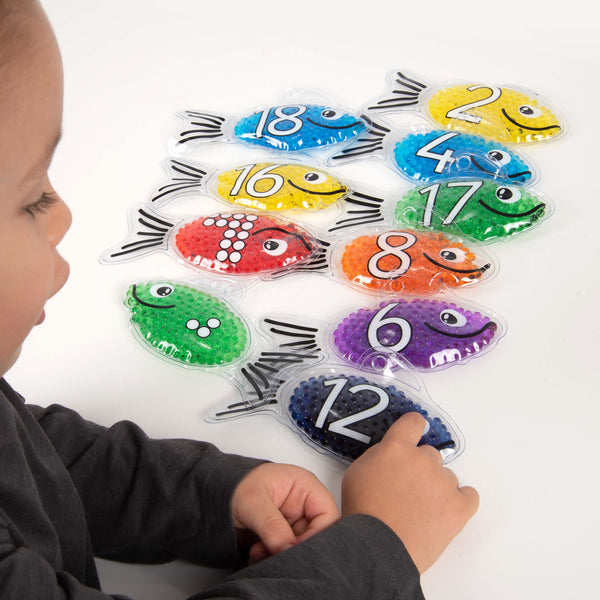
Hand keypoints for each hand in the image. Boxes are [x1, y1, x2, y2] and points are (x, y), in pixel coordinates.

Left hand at [231, 463, 339, 563]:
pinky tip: (256, 553)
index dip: (317, 535)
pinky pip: (286, 552)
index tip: (294, 547)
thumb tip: (288, 550)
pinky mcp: (282, 535)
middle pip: (316, 534)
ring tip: (259, 551)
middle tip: (275, 552)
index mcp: (305, 486)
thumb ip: (273, 526)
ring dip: (280, 555)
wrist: (214, 493)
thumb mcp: (253, 502)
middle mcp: (303, 504)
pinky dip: (272, 558)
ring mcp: (293, 521)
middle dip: (295, 548)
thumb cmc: (236, 485)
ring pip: (300, 547)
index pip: (328, 515)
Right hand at [341, 412, 478, 572]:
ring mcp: (443, 482)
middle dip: (420, 468)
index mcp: (397, 447)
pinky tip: (445, 511)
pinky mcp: (459, 506)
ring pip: (447, 476)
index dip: (413, 427)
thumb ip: (379, 455)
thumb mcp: (357, 472)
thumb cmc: (363, 511)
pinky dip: (459, 501)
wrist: (377, 548)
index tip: (413, 435)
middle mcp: (423, 459)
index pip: (414, 422)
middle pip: (430, 454)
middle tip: (407, 489)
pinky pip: (469, 495)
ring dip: (437, 487)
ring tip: (421, 510)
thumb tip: (392, 454)